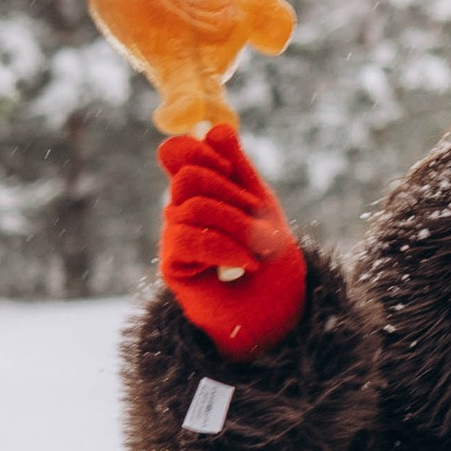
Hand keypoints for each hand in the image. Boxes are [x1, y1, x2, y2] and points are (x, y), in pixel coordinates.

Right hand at [158, 129, 304, 358]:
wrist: (278, 322)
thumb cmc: (275, 269)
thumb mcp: (263, 208)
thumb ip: (238, 170)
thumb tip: (213, 128)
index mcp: (205, 195)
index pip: (180, 154)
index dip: (200, 152)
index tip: (229, 168)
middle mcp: (184, 215)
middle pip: (188, 176)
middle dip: (231, 195)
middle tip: (261, 223)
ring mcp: (176, 240)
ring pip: (191, 207)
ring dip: (235, 227)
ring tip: (258, 252)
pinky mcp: (172, 268)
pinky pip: (187, 239)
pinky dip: (224, 249)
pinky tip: (245, 264)